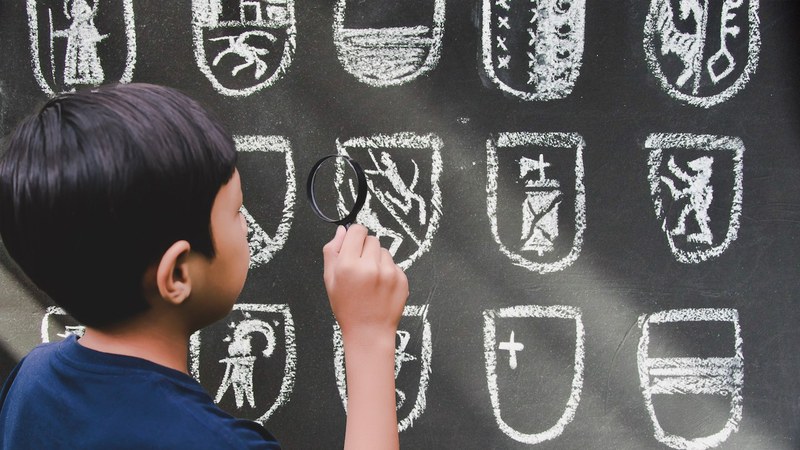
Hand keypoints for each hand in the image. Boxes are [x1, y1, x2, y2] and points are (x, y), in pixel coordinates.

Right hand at [323, 225, 408, 341]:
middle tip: (360, 268)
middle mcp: (370, 267)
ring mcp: (389, 273)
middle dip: (365, 249)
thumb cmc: (347, 308)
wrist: (369, 332)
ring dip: (377, 260)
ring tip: (371, 280)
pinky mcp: (402, 279)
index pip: (357, 230)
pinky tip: (380, 287)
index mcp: (349, 265)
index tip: (353, 245)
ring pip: (384, 251)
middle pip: (372, 239)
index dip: (354, 236)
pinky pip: (394, 264)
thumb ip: (332, 251)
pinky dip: (388, 272)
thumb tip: (341, 230)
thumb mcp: (330, 280)